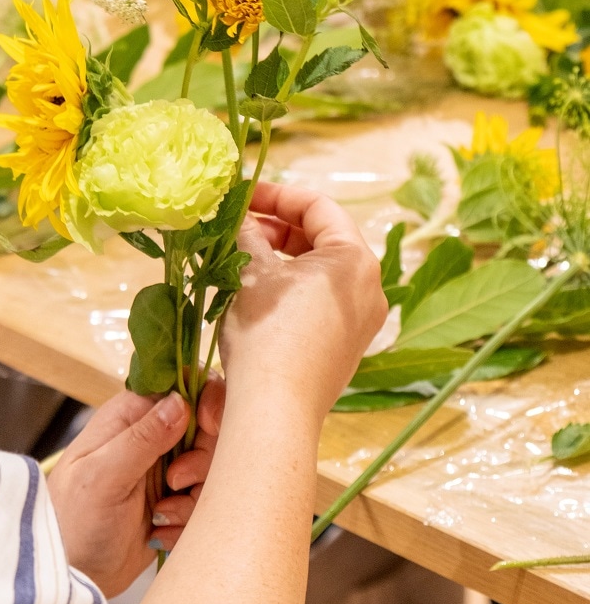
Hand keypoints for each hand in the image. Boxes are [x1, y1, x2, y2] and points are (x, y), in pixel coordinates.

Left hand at [47, 379, 223, 597]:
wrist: (73, 575)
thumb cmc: (72, 521)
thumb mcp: (103, 476)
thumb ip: (142, 438)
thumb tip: (180, 401)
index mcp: (130, 415)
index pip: (181, 385)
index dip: (205, 399)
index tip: (209, 426)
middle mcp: (151, 436)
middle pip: (207, 428)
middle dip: (202, 459)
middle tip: (176, 482)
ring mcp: (165, 470)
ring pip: (211, 468)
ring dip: (194, 495)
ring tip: (161, 515)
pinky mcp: (174, 502)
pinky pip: (204, 501)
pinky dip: (189, 519)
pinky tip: (161, 532)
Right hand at [220, 182, 386, 421]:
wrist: (275, 408)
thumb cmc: (267, 333)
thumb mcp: (252, 272)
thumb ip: (246, 233)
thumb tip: (236, 213)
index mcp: (355, 259)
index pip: (318, 206)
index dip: (276, 195)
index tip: (241, 196)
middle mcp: (368, 286)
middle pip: (322, 236)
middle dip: (276, 227)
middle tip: (235, 226)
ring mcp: (360, 319)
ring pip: (319, 269)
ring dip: (279, 255)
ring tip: (237, 257)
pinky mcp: (345, 343)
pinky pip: (320, 298)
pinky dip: (290, 284)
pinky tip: (254, 289)